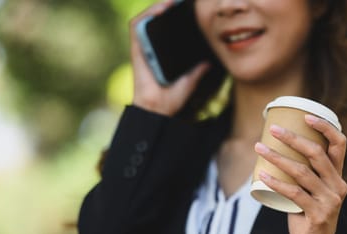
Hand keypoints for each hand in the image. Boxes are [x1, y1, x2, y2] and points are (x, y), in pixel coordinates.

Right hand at [129, 0, 209, 115]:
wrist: (157, 110)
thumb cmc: (170, 100)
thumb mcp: (190, 81)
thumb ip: (198, 71)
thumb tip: (210, 62)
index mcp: (162, 54)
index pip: (167, 29)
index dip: (176, 16)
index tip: (190, 8)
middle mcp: (151, 48)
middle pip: (157, 20)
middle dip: (169, 7)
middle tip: (184, 1)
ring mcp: (143, 48)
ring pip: (147, 18)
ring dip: (158, 6)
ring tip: (174, 1)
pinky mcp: (136, 49)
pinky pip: (137, 26)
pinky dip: (147, 14)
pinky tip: (162, 8)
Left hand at [254, 115, 346, 233]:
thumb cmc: (307, 215)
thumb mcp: (309, 191)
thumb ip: (301, 174)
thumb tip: (273, 150)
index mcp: (337, 176)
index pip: (339, 144)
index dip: (325, 127)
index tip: (305, 115)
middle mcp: (338, 185)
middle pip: (317, 154)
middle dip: (294, 139)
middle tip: (273, 130)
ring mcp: (330, 200)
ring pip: (302, 172)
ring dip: (278, 158)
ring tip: (259, 148)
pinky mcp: (320, 215)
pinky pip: (295, 194)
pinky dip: (276, 183)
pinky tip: (262, 175)